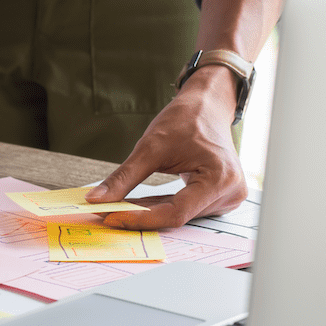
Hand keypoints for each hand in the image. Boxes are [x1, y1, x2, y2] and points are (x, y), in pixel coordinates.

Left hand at [85, 69, 246, 228]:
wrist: (207, 107)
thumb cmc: (186, 119)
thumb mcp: (150, 147)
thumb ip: (123, 178)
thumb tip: (95, 200)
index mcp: (220, 179)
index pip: (175, 213)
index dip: (140, 218)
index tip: (110, 217)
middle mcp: (230, 193)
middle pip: (176, 216)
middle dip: (139, 215)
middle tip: (104, 213)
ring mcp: (227, 198)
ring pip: (178, 215)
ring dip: (147, 213)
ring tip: (117, 207)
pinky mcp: (218, 198)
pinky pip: (183, 209)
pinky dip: (158, 207)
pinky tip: (136, 204)